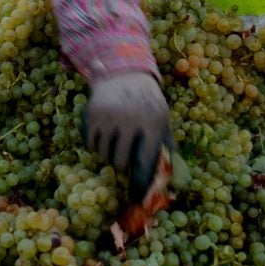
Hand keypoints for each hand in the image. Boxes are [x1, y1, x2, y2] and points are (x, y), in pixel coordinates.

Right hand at [83, 72, 173, 199]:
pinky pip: (91, 144)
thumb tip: (173, 177)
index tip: (137, 192)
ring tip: (115, 146)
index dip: (140, 178)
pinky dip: (97, 146)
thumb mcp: (162, 118)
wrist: (123, 74)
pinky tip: (104, 137)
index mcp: (151, 122)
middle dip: (121, 166)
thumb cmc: (147, 102)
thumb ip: (166, 145)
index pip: (144, 160)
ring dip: (108, 156)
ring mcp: (109, 117)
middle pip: (120, 161)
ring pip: (104, 154)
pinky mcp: (92, 115)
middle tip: (123, 162)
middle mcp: (129, 119)